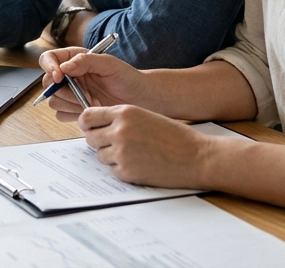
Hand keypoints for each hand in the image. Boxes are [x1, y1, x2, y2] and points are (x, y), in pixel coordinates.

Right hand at [37, 48, 148, 120]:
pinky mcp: (75, 110)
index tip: (59, 77)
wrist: (140, 99)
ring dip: (70, 103)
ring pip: (53, 101)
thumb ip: (85, 61)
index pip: (48, 59)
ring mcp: (71, 94)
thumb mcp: (109, 64)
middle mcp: (69, 76)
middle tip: (84, 94)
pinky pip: (61, 115)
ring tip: (90, 101)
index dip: (49, 68)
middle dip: (63, 90)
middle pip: (47, 84)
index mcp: (74, 59)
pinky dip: (72, 114)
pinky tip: (90, 110)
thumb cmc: (128, 78)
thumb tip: (64, 67)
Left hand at [80, 104, 218, 188]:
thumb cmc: (175, 136)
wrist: (196, 157)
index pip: (88, 116)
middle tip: (116, 144)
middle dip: (100, 141)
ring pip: (100, 155)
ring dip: (112, 156)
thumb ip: (121, 119)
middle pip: (90, 137)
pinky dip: (123, 169)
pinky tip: (141, 164)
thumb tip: (97, 126)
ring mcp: (121, 152)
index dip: (88, 124)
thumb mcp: (146, 116)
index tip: (92, 128)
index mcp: (124, 112)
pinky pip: (113, 170)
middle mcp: (119, 131)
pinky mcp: (126, 172)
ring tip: (135, 153)